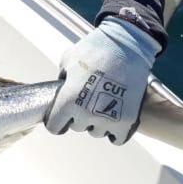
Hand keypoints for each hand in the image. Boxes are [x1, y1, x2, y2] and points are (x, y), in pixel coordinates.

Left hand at [44, 17, 160, 144]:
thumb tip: (61, 89)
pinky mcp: (127, 120)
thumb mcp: (68, 60)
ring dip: (97, 121)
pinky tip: (114, 115)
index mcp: (68, 99)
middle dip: (78, 116)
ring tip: (102, 102)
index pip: (54, 126)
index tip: (61, 116)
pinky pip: (116, 138)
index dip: (56, 120)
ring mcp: (108, 118)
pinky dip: (115, 130)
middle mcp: (87, 113)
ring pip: (96, 132)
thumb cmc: (95, 49)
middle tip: (87, 98)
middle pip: (77, 127)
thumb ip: (61, 79)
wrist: (127, 45)